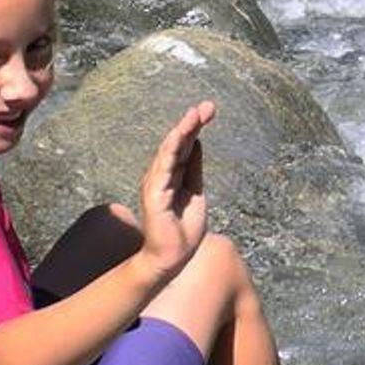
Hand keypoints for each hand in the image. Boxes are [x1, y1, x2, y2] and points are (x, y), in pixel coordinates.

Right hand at [138, 100, 214, 280]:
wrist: (172, 258)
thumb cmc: (183, 231)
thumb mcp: (196, 194)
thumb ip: (195, 171)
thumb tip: (198, 144)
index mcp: (175, 175)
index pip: (187, 146)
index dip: (196, 127)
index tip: (210, 110)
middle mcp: (163, 175)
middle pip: (179, 143)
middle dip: (192, 123)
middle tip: (208, 105)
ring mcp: (157, 183)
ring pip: (170, 151)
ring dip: (182, 131)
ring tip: (195, 114)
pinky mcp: (154, 194)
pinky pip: (164, 168)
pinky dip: (171, 151)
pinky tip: (180, 136)